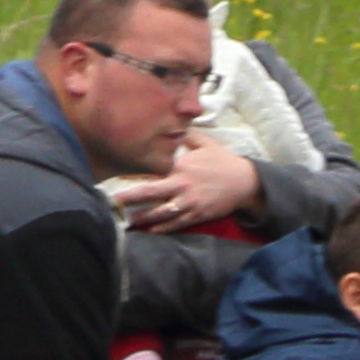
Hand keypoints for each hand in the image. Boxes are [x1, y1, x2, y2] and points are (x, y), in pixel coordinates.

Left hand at [121, 137, 259, 231]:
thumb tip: (172, 128)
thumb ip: (185, 136)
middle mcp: (182, 185)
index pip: (153, 172)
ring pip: (162, 212)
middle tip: (113, 203)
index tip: (117, 179)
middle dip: (130, 198)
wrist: (245, 182)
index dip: (134, 176)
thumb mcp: (205, 143)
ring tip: (129, 221)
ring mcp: (190, 202)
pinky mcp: (198, 214)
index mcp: (181, 167)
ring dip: (144, 217)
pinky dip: (164, 228)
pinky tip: (152, 231)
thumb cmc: (223, 161)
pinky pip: (178, 223)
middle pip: (151, 193)